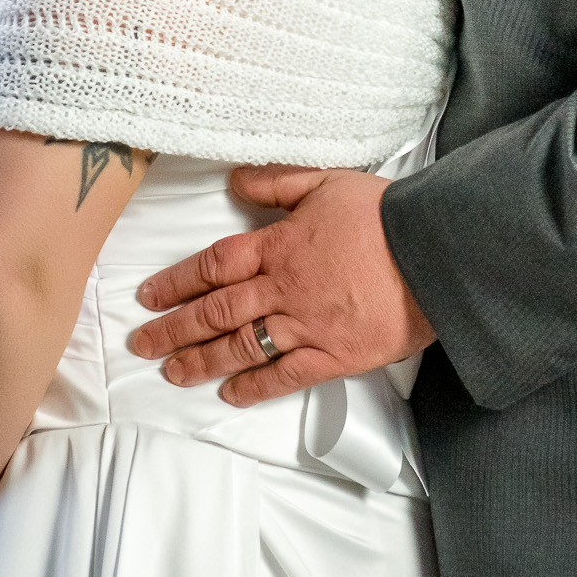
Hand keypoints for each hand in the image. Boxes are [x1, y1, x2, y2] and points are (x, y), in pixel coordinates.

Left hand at [129, 167, 434, 406]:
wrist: (434, 253)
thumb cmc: (385, 215)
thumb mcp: (327, 181)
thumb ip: (277, 183)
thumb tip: (234, 182)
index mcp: (279, 246)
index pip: (214, 266)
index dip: (177, 282)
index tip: (149, 296)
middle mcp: (283, 289)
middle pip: (216, 311)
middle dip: (174, 328)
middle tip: (142, 343)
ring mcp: (306, 326)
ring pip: (241, 346)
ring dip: (202, 360)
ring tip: (172, 373)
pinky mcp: (335, 355)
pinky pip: (285, 375)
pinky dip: (256, 386)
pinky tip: (232, 394)